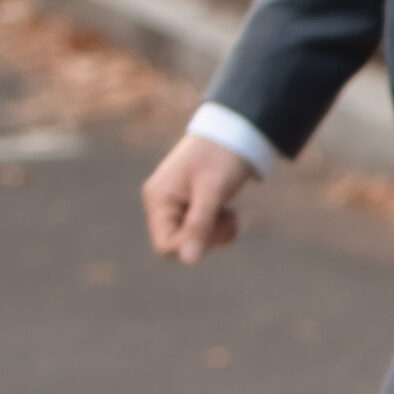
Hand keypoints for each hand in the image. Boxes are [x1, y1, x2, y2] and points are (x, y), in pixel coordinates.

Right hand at [143, 134, 255, 264]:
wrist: (235, 133)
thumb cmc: (221, 157)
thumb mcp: (212, 191)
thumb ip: (200, 224)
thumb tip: (188, 260)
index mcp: (159, 199)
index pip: (164, 246)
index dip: (190, 246)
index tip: (212, 226)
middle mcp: (162, 205)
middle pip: (180, 246)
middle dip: (207, 239)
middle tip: (225, 216)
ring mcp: (176, 207)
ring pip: (194, 242)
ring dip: (217, 234)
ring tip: (229, 212)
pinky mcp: (191, 208)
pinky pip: (203, 233)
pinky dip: (220, 229)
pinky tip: (228, 212)